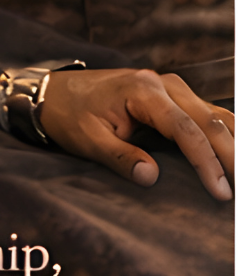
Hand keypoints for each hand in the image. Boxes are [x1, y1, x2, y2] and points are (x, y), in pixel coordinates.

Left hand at [41, 68, 233, 200]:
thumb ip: (120, 157)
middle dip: (231, 155)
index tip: (221, 191)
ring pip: (215, 115)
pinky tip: (234, 152)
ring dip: (233, 143)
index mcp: (142, 91)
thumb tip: (150, 177)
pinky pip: (207, 114)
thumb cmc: (69, 115)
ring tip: (239, 173)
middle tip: (238, 189)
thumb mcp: (87, 140)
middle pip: (210, 120)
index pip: (185, 129)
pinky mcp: (173, 96)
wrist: (55, 92)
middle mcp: (163, 84)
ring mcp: (171, 87)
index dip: (206, 162)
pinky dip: (225, 133)